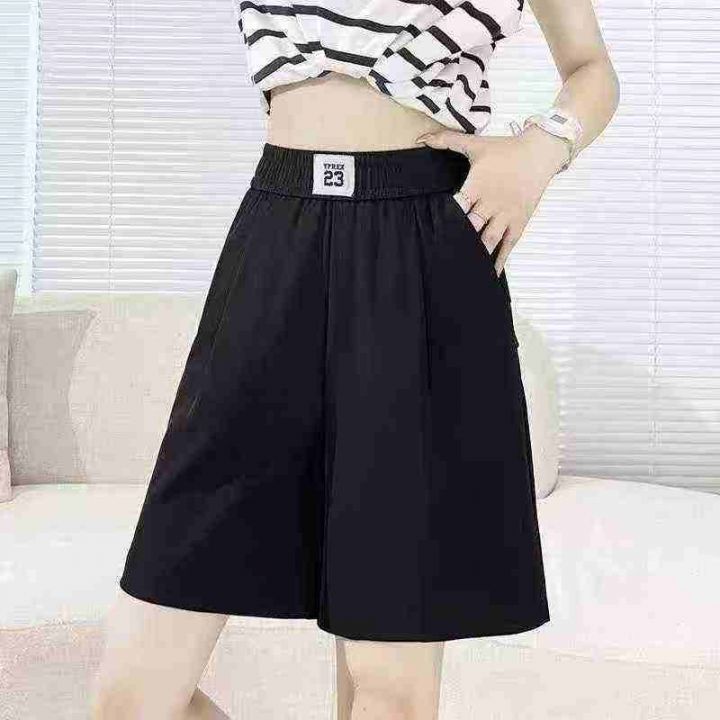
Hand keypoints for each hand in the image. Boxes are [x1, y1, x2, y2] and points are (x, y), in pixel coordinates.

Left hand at [414, 125, 567, 275]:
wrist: (540, 152)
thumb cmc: (505, 149)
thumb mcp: (475, 144)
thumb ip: (446, 141)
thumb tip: (420, 138)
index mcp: (477, 186)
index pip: (457, 208)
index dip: (444, 222)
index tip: (432, 236)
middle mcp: (491, 203)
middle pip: (470, 229)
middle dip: (457, 243)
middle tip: (441, 261)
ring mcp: (506, 215)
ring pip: (488, 241)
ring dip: (476, 256)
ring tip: (462, 272)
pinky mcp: (519, 222)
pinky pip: (508, 246)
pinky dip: (498, 261)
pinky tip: (488, 274)